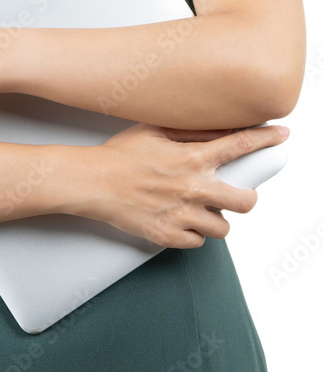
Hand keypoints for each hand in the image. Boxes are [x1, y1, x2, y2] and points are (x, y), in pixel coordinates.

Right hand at [70, 121, 289, 247]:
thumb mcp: (154, 130)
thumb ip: (191, 131)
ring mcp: (181, 214)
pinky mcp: (168, 236)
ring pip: (224, 228)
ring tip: (201, 208)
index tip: (280, 136)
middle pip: (245, 202)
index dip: (266, 140)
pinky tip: (182, 220)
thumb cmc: (120, 154)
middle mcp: (192, 187)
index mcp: (191, 157)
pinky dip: (194, 233)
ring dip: (217, 218)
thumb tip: (220, 129)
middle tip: (235, 193)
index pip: (240, 145)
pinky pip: (198, 242)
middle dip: (246, 197)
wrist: (91, 182)